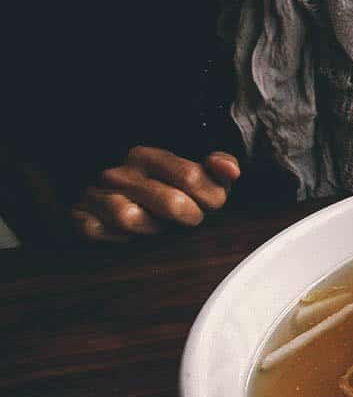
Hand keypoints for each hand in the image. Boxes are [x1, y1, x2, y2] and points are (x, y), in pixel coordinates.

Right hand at [70, 146, 240, 241]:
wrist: (103, 204)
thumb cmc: (160, 192)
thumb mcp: (193, 177)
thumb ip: (217, 168)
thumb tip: (231, 171)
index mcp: (149, 157)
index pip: (193, 177)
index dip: (211, 199)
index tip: (209, 206)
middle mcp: (120, 172)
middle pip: (171, 202)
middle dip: (188, 217)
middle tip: (188, 220)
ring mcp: (96, 194)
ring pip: (131, 217)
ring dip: (151, 230)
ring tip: (156, 228)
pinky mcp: (79, 217)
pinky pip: (99, 232)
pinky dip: (117, 239)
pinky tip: (127, 237)